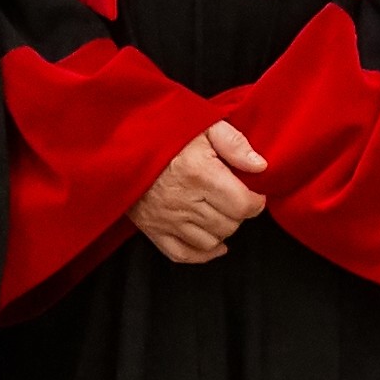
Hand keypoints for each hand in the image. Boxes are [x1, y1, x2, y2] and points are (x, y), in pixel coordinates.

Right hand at [130, 121, 266, 265]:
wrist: (120, 143)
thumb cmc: (163, 131)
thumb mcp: (203, 124)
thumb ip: (234, 144)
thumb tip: (260, 166)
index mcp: (199, 173)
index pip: (242, 205)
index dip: (255, 201)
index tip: (254, 193)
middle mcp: (183, 201)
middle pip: (229, 224)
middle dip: (238, 213)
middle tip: (234, 198)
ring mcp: (166, 219)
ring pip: (211, 241)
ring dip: (222, 230)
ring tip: (220, 212)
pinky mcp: (152, 229)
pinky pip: (183, 254)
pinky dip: (203, 253)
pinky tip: (214, 243)